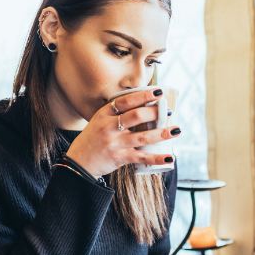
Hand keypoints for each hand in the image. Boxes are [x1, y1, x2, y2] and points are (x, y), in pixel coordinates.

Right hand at [65, 88, 180, 177]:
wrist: (78, 163)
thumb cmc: (93, 139)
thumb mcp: (99, 121)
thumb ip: (117, 114)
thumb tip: (145, 106)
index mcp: (104, 114)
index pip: (125, 101)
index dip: (143, 95)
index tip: (158, 92)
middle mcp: (109, 127)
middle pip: (135, 117)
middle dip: (155, 113)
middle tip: (168, 111)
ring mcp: (114, 143)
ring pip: (142, 137)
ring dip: (161, 133)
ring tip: (176, 130)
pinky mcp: (119, 158)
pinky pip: (142, 157)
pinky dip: (157, 158)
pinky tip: (169, 157)